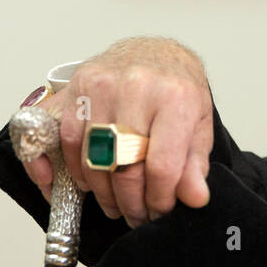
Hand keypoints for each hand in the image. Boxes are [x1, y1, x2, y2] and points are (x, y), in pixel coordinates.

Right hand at [20, 37, 212, 227]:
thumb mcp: (198, 123)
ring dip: (104, 193)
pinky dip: (77, 169)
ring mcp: (102, 85)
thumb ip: (195, 163)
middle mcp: (137, 87)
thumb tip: (194, 198)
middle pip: (125, 167)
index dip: (159, 199)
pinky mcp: (77, 86)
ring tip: (117, 205)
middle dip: (131, 203)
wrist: (154, 51)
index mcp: (175, 97)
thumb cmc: (177, 88)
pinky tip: (91, 182)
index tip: (159, 211)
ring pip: (94, 159)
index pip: (162, 166)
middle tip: (137, 215)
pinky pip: (67, 141)